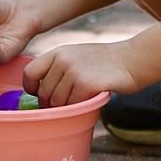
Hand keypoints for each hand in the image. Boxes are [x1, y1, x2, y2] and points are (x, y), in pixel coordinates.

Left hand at [23, 40, 140, 107]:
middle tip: (66, 102)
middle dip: (51, 103)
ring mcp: (73, 71)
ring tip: (80, 99)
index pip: (29, 73)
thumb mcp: (76, 56)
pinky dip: (78, 107)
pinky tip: (89, 99)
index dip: (31, 88)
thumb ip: (58, 68)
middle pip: (43, 93)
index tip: (39, 94)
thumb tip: (40, 92)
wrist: (131, 60)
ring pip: (56, 102)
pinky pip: (72, 105)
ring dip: (67, 107)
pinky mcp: (85, 84)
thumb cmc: (104, 62)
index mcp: (58, 52)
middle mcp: (62, 60)